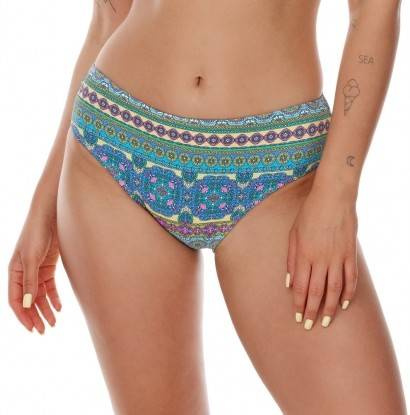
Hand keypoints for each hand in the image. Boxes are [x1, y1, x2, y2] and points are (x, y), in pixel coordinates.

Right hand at [8, 208, 61, 333]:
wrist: (51, 216)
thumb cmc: (37, 233)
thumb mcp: (32, 258)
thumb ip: (30, 280)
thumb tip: (28, 304)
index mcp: (14, 272)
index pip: (16, 300)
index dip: (23, 316)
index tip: (32, 329)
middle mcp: (23, 273)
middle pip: (28, 300)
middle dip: (35, 316)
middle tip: (44, 330)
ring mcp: (36, 270)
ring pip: (40, 295)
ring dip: (45, 309)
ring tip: (53, 323)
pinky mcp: (48, 266)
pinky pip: (49, 286)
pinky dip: (53, 297)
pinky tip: (59, 307)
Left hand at [286, 184, 357, 329]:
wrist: (332, 198)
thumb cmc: (308, 214)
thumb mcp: (292, 234)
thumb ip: (290, 259)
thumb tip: (287, 282)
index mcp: (303, 255)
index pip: (300, 287)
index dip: (298, 304)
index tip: (297, 317)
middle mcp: (320, 260)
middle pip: (315, 292)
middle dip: (311, 311)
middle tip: (309, 326)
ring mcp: (337, 257)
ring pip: (334, 289)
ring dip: (329, 307)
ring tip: (326, 321)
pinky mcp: (350, 253)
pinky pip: (351, 277)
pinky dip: (348, 292)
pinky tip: (344, 304)